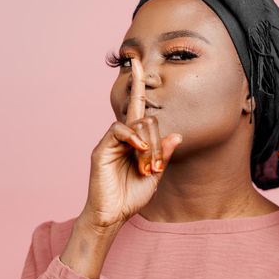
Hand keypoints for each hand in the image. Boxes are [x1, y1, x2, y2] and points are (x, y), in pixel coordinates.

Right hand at [82, 58, 182, 230]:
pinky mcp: (101, 148)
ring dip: (149, 144)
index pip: (138, 107)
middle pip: (147, 118)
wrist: (112, 216)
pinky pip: (118, 130)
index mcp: (136, 140)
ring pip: (135, 123)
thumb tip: (177, 135)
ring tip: (147, 166)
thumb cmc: (132, 196)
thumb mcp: (156, 176)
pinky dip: (133, 137)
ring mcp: (111, 142)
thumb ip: (164, 155)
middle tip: (155, 166)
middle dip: (158, 141)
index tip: (137, 61)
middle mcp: (123, 137)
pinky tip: (140, 151)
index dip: (138, 84)